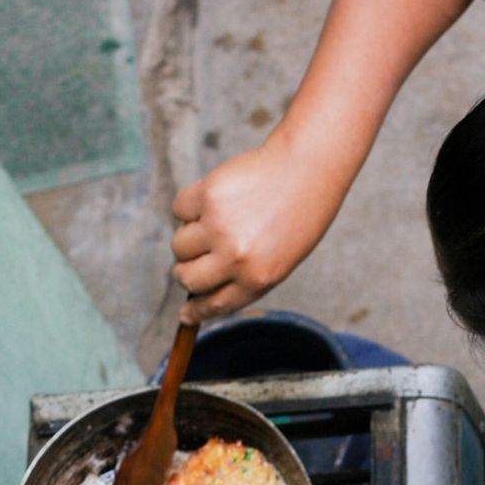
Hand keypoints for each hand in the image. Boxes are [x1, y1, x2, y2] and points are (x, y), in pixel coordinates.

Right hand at [170, 136, 345, 323]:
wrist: (306, 170)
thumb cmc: (295, 216)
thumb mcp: (279, 260)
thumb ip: (245, 277)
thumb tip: (201, 293)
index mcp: (258, 278)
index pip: (215, 304)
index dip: (196, 311)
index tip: (185, 315)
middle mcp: (236, 257)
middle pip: (187, 278)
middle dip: (185, 272)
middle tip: (194, 258)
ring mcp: (220, 226)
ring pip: (179, 245)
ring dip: (188, 237)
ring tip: (214, 221)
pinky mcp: (208, 195)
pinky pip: (179, 209)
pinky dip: (189, 206)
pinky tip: (213, 199)